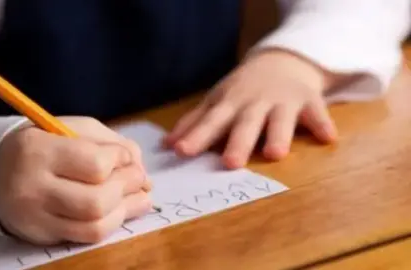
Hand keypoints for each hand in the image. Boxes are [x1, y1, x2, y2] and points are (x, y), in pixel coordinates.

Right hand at [0, 117, 151, 244]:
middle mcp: (33, 187)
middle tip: (140, 178)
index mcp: (38, 150)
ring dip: (126, 209)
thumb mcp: (72, 128)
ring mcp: (35, 217)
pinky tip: (120, 209)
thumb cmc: (44, 144)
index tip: (126, 156)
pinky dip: (112, 223)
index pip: (95, 164)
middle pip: (97, 200)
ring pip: (95, 226)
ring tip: (138, 195)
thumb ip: (110, 142)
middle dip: (129, 187)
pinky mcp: (42, 236)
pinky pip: (87, 237)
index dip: (121, 160)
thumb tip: (141, 170)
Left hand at [164, 49, 340, 167]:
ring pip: (281, 120)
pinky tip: (328, 138)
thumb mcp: (218, 101)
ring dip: (278, 135)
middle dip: (238, 142)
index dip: (197, 137)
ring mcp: (283, 101)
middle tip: (230, 164)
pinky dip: (322, 123)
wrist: (282, 61)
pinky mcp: (309, 101)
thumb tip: (168, 145)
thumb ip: (195, 123)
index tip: (181, 152)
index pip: (211, 121)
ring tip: (275, 154)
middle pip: (245, 124)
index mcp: (230, 104)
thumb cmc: (243, 89)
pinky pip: (317, 113)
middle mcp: (255, 103)